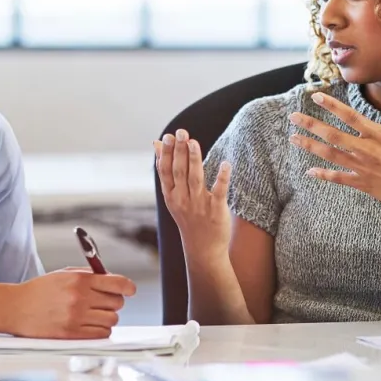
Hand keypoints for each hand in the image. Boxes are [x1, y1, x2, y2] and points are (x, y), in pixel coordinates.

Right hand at [10, 269, 136, 339]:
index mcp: (80, 280)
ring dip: (107, 317)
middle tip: (103, 302)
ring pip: (111, 320)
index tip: (130, 290)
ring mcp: (76, 317)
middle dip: (114, 302)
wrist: (15, 307)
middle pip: (117, 303)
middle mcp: (80, 298)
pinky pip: (101, 334)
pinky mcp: (71, 334)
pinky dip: (100, 330)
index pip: (117, 283)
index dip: (128, 287)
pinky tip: (90, 325)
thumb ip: (89, 275)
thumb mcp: (64, 274)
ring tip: (94, 314)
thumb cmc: (40, 290)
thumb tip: (113, 281)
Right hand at [155, 130, 232, 261]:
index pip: (165, 171)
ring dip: (194, 159)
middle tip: (180, 132)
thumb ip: (167, 169)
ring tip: (193, 142)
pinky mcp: (216, 210)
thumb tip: (155, 143)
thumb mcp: (173, 195)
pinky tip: (225, 164)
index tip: (167, 136)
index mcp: (171, 195)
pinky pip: (219, 192)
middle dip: (179, 151)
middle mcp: (182, 199)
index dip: (165, 153)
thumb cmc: (188, 216)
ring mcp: (199, 205)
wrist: (203, 249)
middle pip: (179, 171)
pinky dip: (222, 178)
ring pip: (195, 178)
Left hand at [288, 86, 380, 217]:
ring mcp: (363, 168)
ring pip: (330, 155)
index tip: (315, 97)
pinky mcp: (363, 184)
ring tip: (293, 138)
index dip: (331, 106)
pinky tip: (309, 171)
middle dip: (311, 125)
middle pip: (333, 134)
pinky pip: (339, 178)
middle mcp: (368, 150)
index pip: (350, 116)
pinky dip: (323, 175)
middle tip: (293, 117)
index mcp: (379, 135)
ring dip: (310, 146)